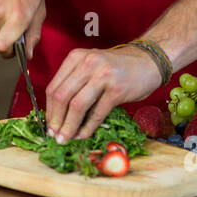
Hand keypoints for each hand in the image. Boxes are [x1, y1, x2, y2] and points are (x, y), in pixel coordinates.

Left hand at [45, 45, 163, 142]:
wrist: (148, 62)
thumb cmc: (117, 68)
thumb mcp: (91, 66)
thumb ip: (75, 83)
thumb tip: (57, 114)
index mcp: (76, 57)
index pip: (54, 86)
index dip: (48, 110)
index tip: (48, 125)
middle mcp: (87, 63)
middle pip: (61, 96)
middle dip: (55, 120)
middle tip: (54, 135)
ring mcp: (102, 75)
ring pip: (76, 105)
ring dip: (69, 126)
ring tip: (65, 139)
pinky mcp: (117, 90)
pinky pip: (96, 113)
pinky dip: (87, 128)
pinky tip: (83, 135)